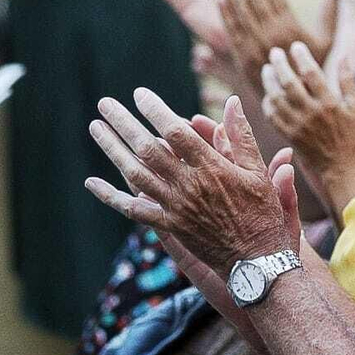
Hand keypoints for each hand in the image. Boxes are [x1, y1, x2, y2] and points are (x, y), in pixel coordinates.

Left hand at [85, 89, 297, 270]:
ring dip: (112, 150)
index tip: (140, 94)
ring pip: (135, 175)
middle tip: (106, 103)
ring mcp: (176, 207)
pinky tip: (92, 183)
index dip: (155, 111)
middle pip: (148, 149)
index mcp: (212, 168)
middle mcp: (189, 186)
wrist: (257, 260)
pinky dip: (111, 196)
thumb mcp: (258, 171)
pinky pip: (133, 210)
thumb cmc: (262, 212)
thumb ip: (241, 136)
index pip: (176, 132)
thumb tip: (233, 102)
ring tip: (96, 128)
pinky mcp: (170, 226)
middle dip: (124, 123)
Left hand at [220, 0, 337, 87]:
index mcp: (290, 27)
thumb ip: (330, 14)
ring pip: (240, 12)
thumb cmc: (313, 69)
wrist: (297, 103)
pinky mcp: (242, 58)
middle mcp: (270, 35)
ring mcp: (254, 47)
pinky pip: (232, 31)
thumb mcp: (327, 42)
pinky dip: (226, 14)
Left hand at [261, 42, 354, 197]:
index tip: (296, 45)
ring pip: (277, 98)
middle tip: (275, 52)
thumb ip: (349, 82)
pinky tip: (268, 94)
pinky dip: (268, 103)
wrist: (341, 169)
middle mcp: (312, 114)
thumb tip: (344, 56)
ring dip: (269, 82)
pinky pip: (272, 116)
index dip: (302, 57)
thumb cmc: (352, 136)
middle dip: (280, 65)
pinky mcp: (289, 136)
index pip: (312, 74)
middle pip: (289, 83)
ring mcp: (298, 126)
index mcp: (330, 104)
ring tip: (267, 69)